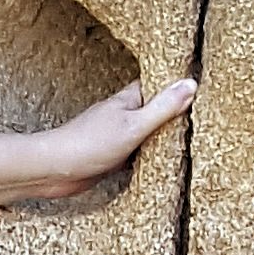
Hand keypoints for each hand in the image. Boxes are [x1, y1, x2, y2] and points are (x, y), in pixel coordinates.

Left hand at [11, 77, 197, 212]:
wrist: (53, 170)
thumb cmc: (89, 144)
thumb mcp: (134, 125)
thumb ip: (163, 107)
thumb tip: (191, 84)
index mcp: (127, 101)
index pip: (157, 85)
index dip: (176, 84)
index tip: (199, 84)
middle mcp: (121, 115)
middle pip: (152, 109)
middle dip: (172, 112)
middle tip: (200, 113)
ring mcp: (114, 136)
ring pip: (144, 133)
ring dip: (160, 136)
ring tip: (187, 138)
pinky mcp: (110, 157)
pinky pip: (135, 154)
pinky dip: (147, 157)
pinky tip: (160, 163)